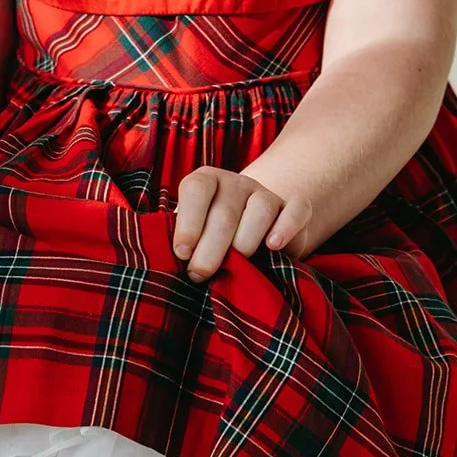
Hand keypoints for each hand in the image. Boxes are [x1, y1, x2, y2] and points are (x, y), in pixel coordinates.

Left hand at [171, 166, 312, 281]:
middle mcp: (235, 183)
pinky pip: (297, 208)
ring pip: (260, 208)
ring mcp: (265, 193)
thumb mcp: (192, 236)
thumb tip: (159, 263)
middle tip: (200, 274)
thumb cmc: (210, 240)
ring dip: (246, 241)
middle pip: (225, 210)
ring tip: (238, 264)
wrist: (249, 232)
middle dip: (211, 247)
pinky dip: (287, 226)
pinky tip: (274, 246)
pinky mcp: (293, 208)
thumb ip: (180, 243)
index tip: (181, 253)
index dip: (187, 222)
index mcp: (206, 182)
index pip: (196, 189)